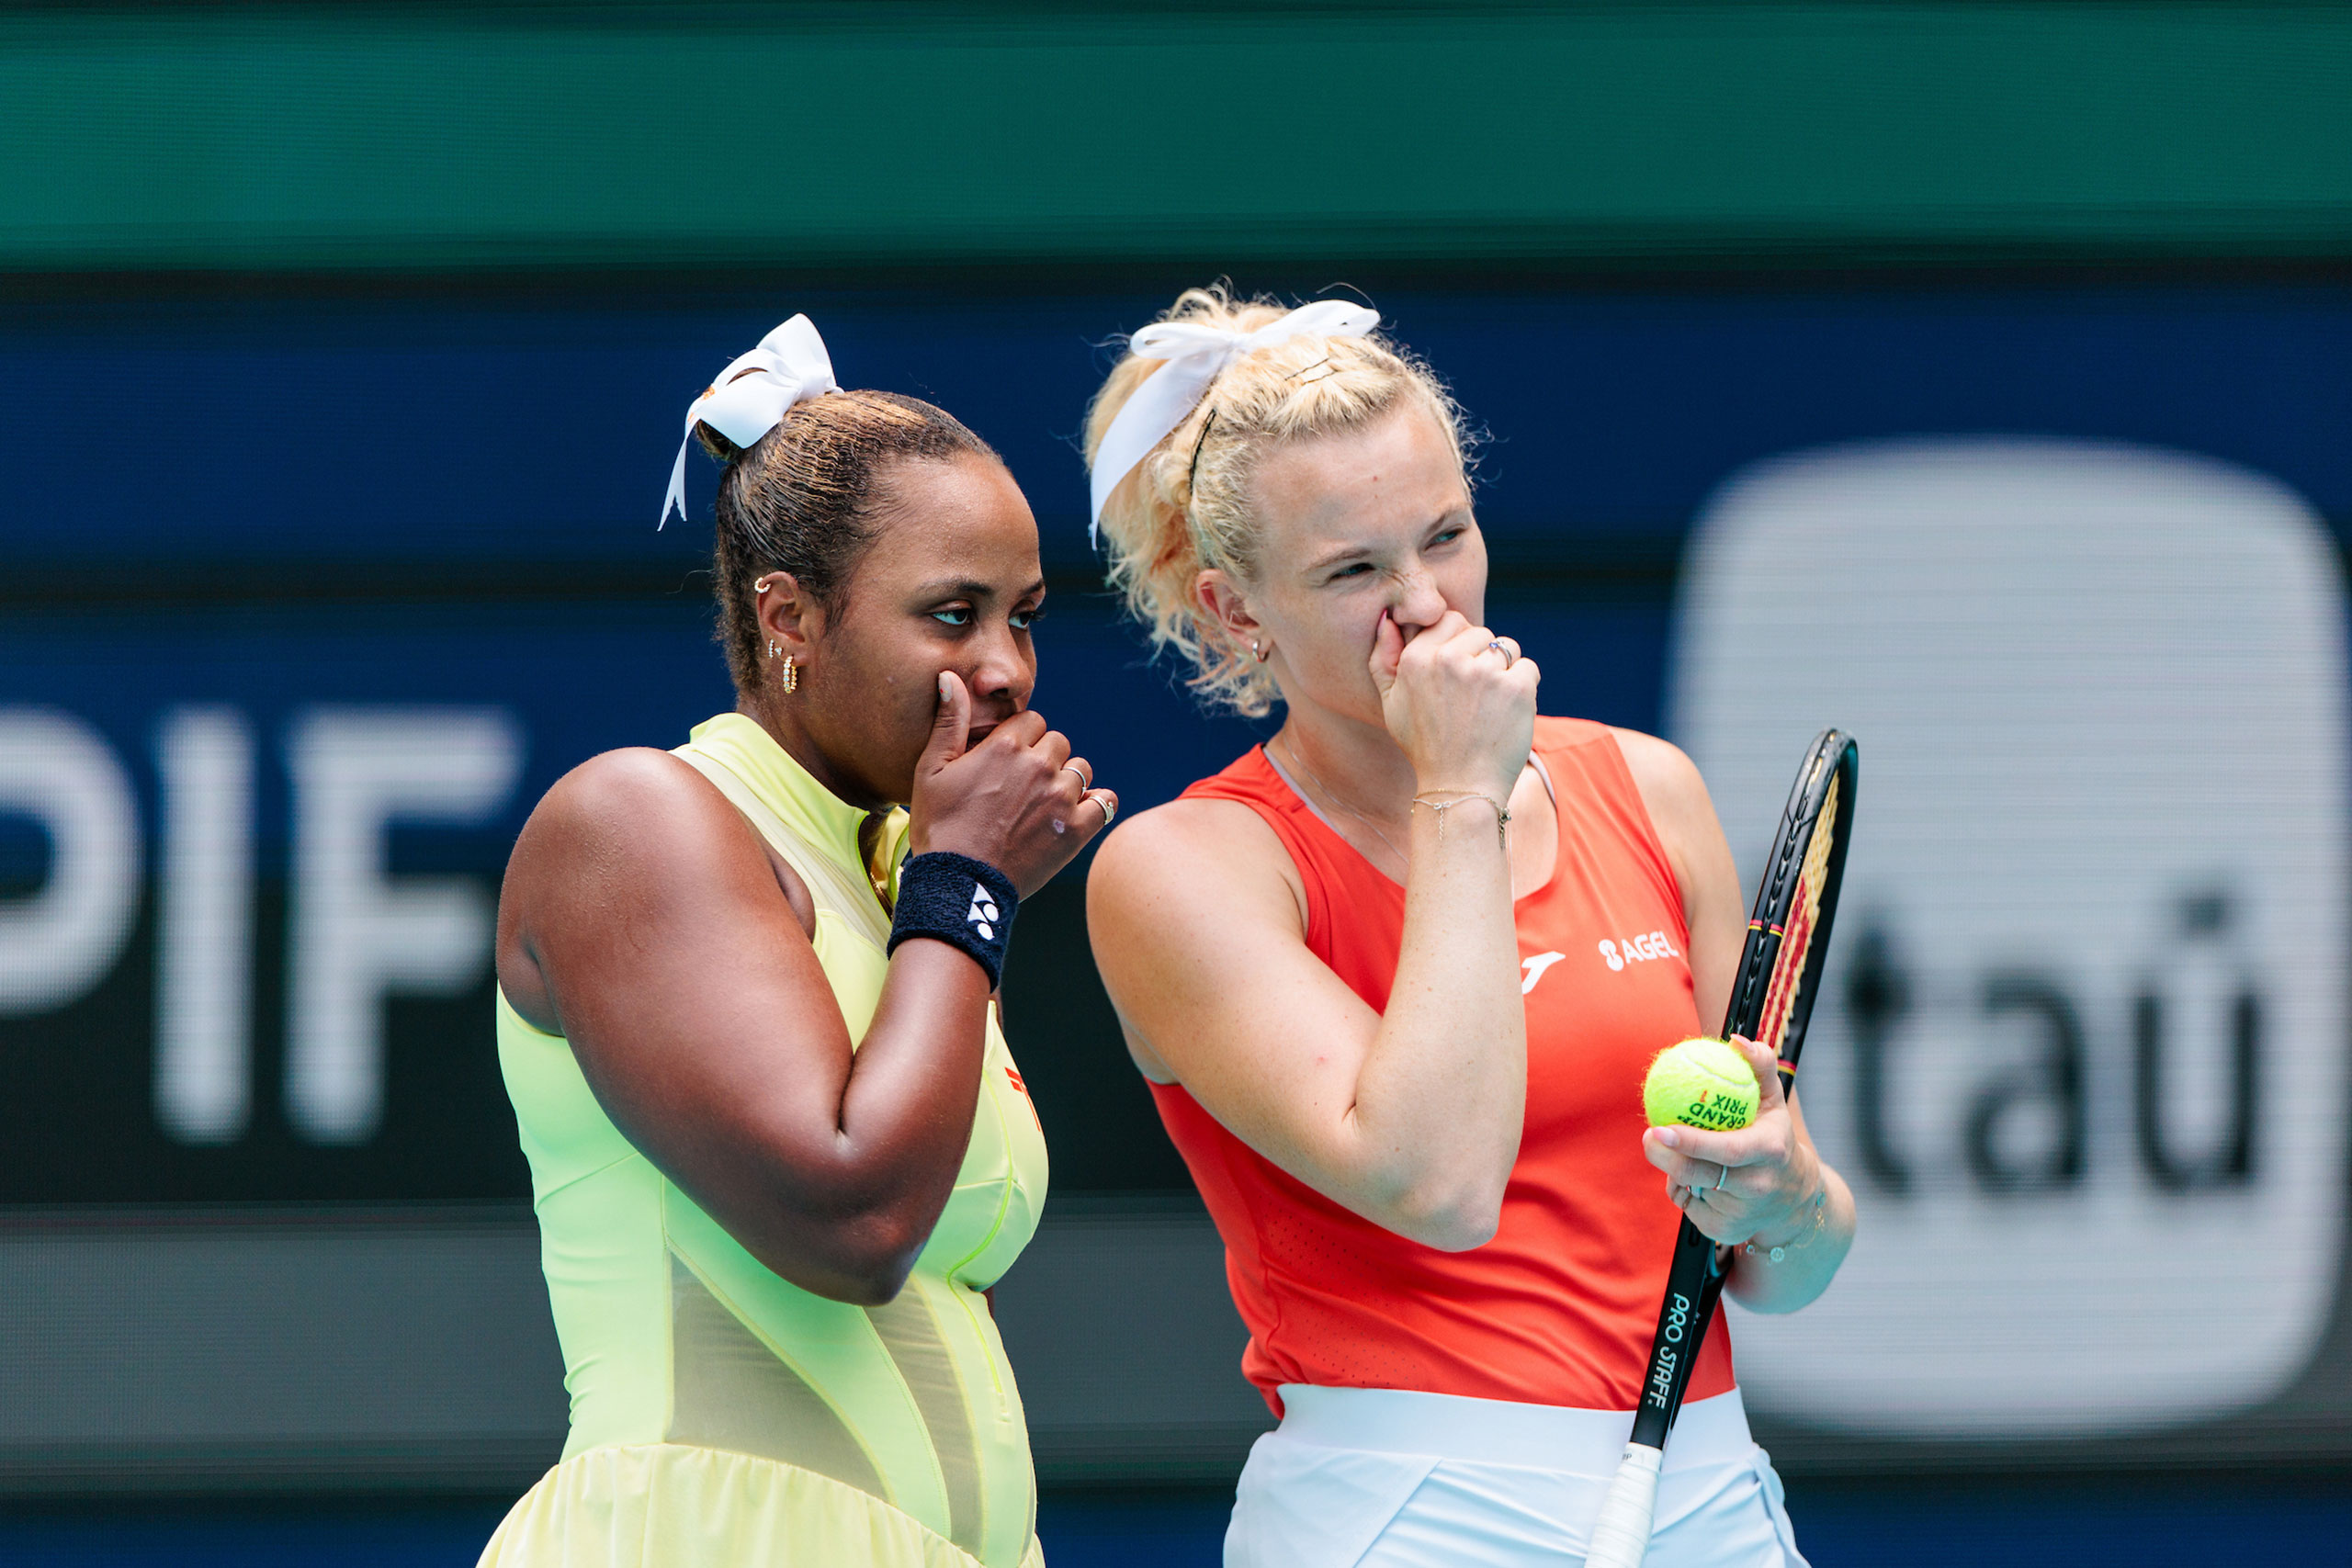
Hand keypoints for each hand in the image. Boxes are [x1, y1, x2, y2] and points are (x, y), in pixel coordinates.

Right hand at [907, 672, 1115, 897]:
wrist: (958, 883)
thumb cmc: (939, 826)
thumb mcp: (931, 770)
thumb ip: (949, 721)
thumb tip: (950, 677)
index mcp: (1005, 745)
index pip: (1033, 720)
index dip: (1020, 738)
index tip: (1007, 760)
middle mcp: (1039, 765)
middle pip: (1058, 742)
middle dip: (1043, 757)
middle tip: (1022, 786)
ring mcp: (1061, 797)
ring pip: (1080, 769)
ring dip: (1067, 780)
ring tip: (1043, 804)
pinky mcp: (1076, 829)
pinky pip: (1104, 801)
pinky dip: (1095, 804)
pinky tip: (1077, 813)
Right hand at [1369, 609, 1538, 800]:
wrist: (1459, 787)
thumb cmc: (1424, 746)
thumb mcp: (1390, 703)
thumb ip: (1383, 659)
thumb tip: (1387, 621)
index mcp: (1417, 659)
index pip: (1450, 620)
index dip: (1459, 643)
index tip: (1459, 672)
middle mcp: (1448, 660)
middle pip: (1481, 632)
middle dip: (1482, 657)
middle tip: (1473, 697)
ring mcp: (1484, 673)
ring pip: (1507, 648)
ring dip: (1504, 670)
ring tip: (1490, 705)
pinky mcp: (1516, 687)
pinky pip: (1527, 668)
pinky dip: (1523, 687)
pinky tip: (1507, 713)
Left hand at [1641, 1034, 1820, 1247]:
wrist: (1794, 1197)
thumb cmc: (1773, 1136)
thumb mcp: (1772, 1101)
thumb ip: (1758, 1066)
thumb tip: (1736, 1040)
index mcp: (1770, 1151)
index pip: (1727, 1149)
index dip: (1692, 1142)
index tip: (1660, 1128)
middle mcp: (1759, 1187)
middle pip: (1700, 1174)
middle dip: (1666, 1158)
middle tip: (1648, 1136)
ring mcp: (1741, 1213)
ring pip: (1689, 1189)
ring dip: (1677, 1172)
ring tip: (1681, 1154)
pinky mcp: (1724, 1232)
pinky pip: (1688, 1207)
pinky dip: (1684, 1191)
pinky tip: (1698, 1181)